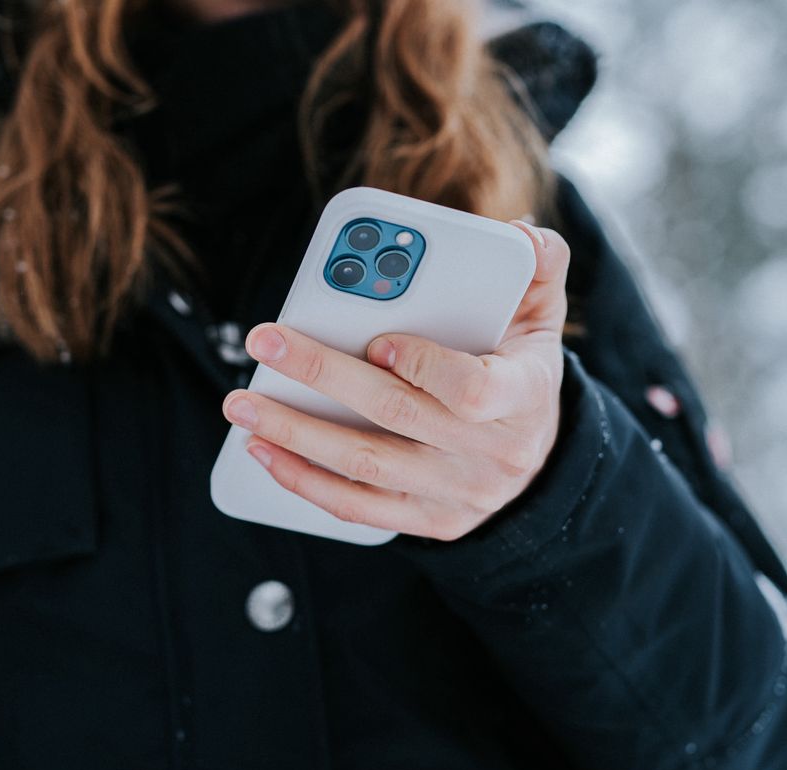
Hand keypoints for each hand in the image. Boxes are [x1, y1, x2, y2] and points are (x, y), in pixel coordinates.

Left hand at [221, 220, 569, 540]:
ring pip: (366, 465)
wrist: (536, 458)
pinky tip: (264, 450)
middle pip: (397, 416)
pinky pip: (359, 507)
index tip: (376, 340)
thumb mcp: (542, 316)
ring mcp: (459, 494)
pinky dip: (305, 481)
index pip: (475, 390)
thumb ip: (539, 265)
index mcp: (524, 396)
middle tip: (264, 343)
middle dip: (322, 375)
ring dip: (295, 434)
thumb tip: (518, 231)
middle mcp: (492, 454)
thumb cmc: (522, 371)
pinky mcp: (429, 521)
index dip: (423, 366)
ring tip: (243, 403)